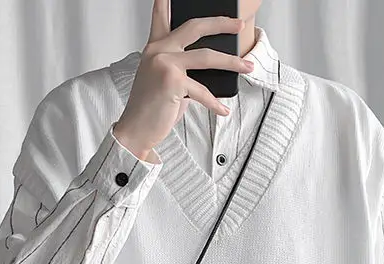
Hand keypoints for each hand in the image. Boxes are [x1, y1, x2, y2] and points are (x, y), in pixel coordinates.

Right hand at [112, 0, 254, 160]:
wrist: (135, 130)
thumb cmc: (150, 108)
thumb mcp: (163, 81)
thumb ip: (181, 68)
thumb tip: (208, 68)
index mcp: (155, 48)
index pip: (161, 16)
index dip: (166, 1)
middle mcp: (159, 51)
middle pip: (195, 27)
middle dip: (221, 23)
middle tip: (238, 25)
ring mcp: (165, 64)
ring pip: (207, 57)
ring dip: (232, 62)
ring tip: (248, 67)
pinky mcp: (173, 82)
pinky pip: (203, 91)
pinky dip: (215, 104)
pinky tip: (223, 110)